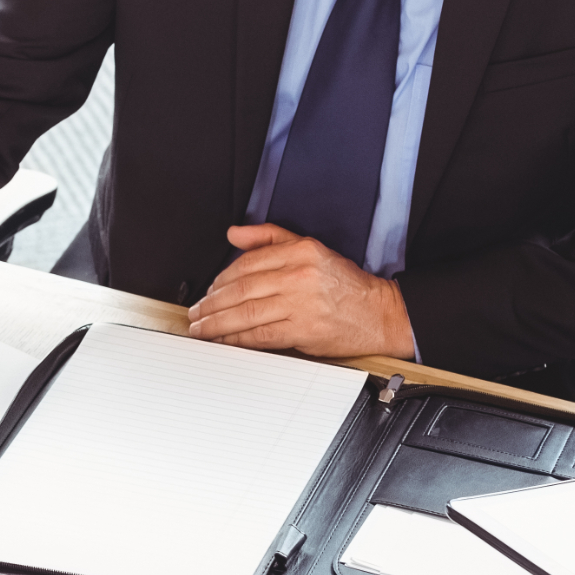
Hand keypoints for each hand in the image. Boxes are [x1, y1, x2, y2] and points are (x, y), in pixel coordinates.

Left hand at [185, 224, 413, 356]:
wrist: (380, 313)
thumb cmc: (345, 284)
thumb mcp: (311, 247)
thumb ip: (269, 238)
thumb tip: (234, 234)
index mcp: (300, 251)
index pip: (247, 263)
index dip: (220, 279)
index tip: (208, 291)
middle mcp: (299, 275)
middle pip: (241, 289)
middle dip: (211, 304)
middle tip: (195, 313)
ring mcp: (301, 304)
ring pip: (246, 313)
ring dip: (217, 323)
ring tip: (201, 328)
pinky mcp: (304, 331)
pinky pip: (261, 335)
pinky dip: (237, 339)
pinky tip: (224, 341)